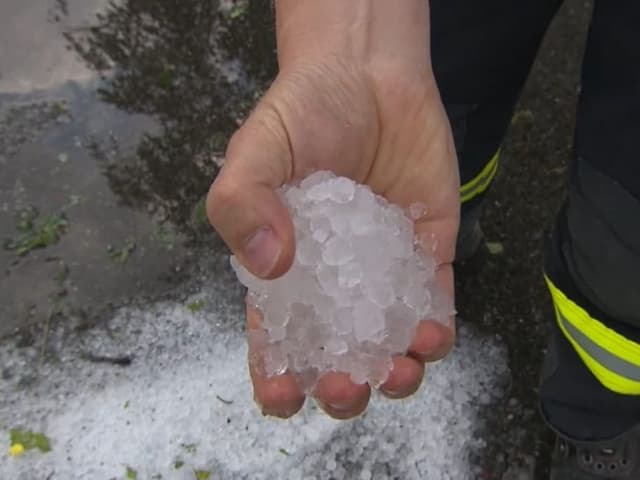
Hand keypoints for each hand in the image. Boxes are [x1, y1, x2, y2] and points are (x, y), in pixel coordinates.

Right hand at [207, 4, 458, 418]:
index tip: (284, 396)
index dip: (276, 378)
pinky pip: (434, 303)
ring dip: (398, 371)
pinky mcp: (426, 252)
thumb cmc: (303, 111)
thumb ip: (243, 203)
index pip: (277, 340)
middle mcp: (335, 281)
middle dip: (343, 387)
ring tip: (400, 367)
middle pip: (338, 354)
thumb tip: (269, 265)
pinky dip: (436, 328)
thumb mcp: (255, 152)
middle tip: (348, 383)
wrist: (368, 74)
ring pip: (391, 342)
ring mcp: (382, 271)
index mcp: (286, 271)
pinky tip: (431, 330)